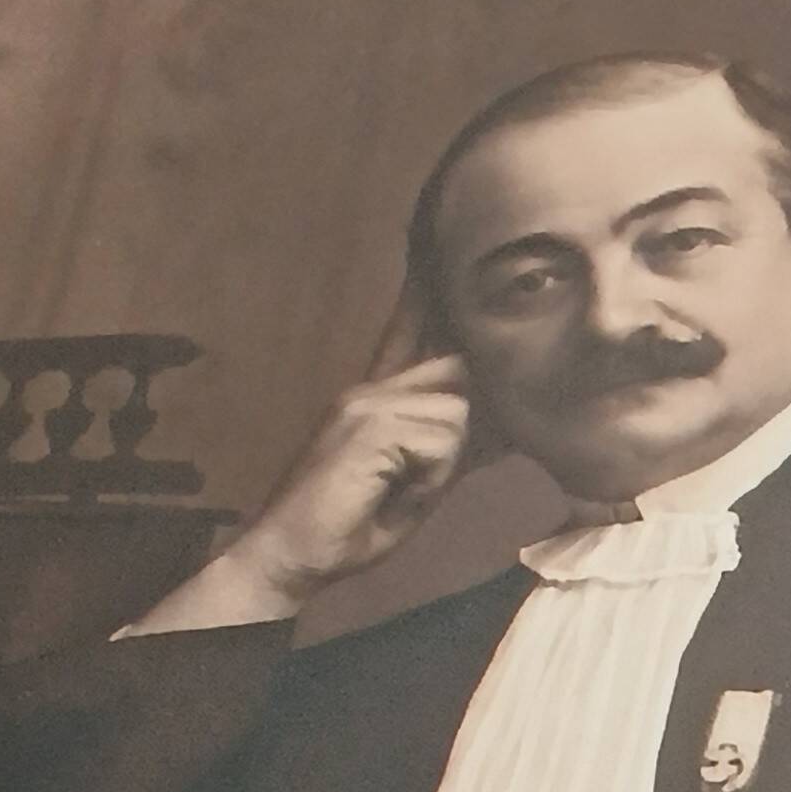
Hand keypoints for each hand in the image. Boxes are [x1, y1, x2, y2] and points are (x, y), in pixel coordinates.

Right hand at [214, 286, 483, 610]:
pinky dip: (429, 477)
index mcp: (377, 396)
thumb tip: (498, 422)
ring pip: (456, 415)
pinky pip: (442, 441)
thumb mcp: (418, 480)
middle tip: (410, 470)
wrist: (292, 556)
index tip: (433, 235)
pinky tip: (389, 490)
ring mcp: (367, 401)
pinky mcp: (369, 423)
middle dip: (460, 426)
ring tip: (396, 489)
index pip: (411, 329)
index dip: (427, 289)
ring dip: (440, 467)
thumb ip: (451, 443)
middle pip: (457, 372)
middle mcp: (371, 389)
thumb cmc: (353, 522)